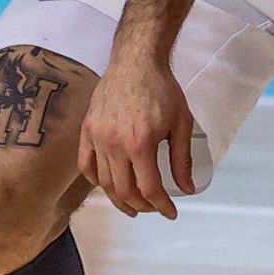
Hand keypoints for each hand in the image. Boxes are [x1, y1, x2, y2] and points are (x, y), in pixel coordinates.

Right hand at [76, 53, 198, 218]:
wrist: (136, 62)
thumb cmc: (162, 90)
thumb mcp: (181, 124)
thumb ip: (182, 159)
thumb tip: (187, 188)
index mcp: (141, 144)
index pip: (149, 188)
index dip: (161, 205)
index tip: (170, 212)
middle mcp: (115, 145)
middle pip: (124, 191)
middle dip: (141, 206)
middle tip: (153, 208)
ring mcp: (97, 138)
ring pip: (104, 182)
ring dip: (119, 199)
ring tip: (132, 205)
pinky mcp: (86, 131)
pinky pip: (86, 165)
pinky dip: (96, 181)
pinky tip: (109, 185)